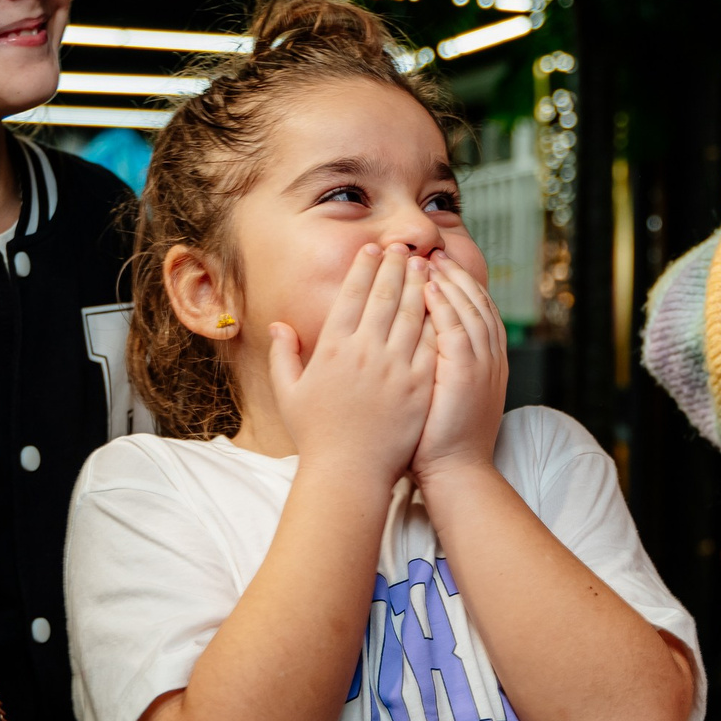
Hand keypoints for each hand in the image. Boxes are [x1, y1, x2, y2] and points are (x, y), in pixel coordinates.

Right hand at [269, 242, 435, 484]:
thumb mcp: (289, 394)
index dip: (364, 267)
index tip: (372, 249)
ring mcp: (395, 368)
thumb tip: (279, 325)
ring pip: (412, 313)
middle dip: (394, 265)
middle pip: (384, 295)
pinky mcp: (420, 385)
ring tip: (423, 266)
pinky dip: (437, 318)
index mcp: (333, 348)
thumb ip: (283, 355)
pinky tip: (441, 303)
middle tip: (402, 247)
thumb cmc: (317, 437)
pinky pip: (431, 342)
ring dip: (417, 284)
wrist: (349, 473)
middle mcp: (365, 352)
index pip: (352, 294)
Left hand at [412, 253, 509, 486]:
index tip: (437, 266)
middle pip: (476, 303)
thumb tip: (411, 344)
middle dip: (455, 275)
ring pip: (469, 309)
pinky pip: (458, 329)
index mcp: (486, 364)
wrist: (455, 475)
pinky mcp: (466, 374)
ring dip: (449, 281)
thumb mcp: (442, 396)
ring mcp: (481, 366)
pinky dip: (446, 305)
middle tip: (432, 252)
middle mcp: (489, 360)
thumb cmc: (437, 442)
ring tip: (428, 260)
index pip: (476, 312)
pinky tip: (429, 287)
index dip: (459, 286)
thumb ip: (434, 366)